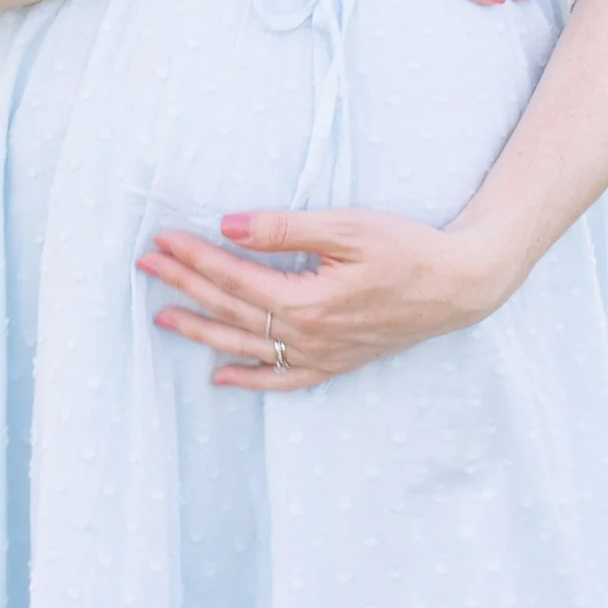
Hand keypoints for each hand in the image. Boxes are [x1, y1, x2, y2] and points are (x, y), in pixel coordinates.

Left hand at [139, 206, 515, 390]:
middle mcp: (307, 336)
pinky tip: (221, 377)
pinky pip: (283, 379)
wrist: (459, 285)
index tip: (162, 239)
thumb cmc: (407, 248)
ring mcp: (321, 355)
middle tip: (147, 265)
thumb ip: (284, 229)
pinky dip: (249, 379)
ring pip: (246, 348)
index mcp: (305, 302)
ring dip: (202, 331)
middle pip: (231, 311)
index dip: (194, 257)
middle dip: (185, 285)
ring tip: (163, 316)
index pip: (233, 277)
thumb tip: (228, 227)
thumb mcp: (347, 227)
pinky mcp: (336, 362)